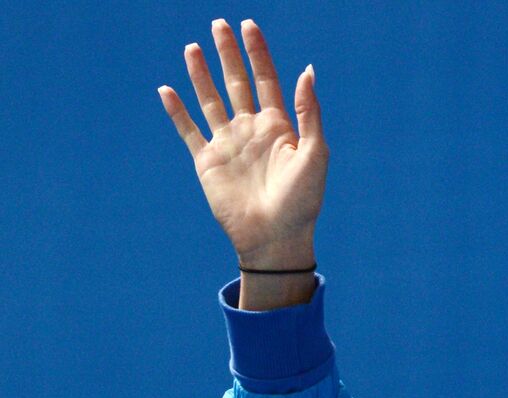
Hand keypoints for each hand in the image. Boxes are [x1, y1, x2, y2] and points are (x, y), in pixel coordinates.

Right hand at [158, 19, 325, 268]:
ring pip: (210, 100)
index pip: (266, 79)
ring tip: (192, 47)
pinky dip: (177, 112)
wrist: (275, 238)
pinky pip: (189, 131)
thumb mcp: (315, 154)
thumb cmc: (302, 201)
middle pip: (236, 82)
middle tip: (218, 24)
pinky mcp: (207, 162)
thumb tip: (307, 70)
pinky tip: (167, 90)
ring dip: (201, 74)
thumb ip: (308, 112)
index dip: (258, 52)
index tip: (249, 25)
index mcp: (279, 127)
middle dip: (228, 54)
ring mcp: (228, 145)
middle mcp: (251, 131)